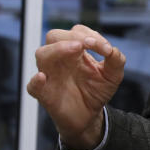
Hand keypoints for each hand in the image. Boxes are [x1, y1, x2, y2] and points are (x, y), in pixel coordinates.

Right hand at [26, 24, 125, 149]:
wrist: (90, 116)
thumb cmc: (97, 91)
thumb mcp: (113, 75)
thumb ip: (116, 60)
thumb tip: (111, 49)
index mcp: (76, 52)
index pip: (76, 33)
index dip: (89, 35)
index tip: (105, 48)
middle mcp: (60, 60)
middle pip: (54, 36)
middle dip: (70, 37)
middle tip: (86, 44)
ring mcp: (50, 75)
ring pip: (42, 54)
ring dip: (57, 49)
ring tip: (76, 50)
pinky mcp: (44, 94)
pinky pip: (32, 86)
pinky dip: (35, 81)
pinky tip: (43, 77)